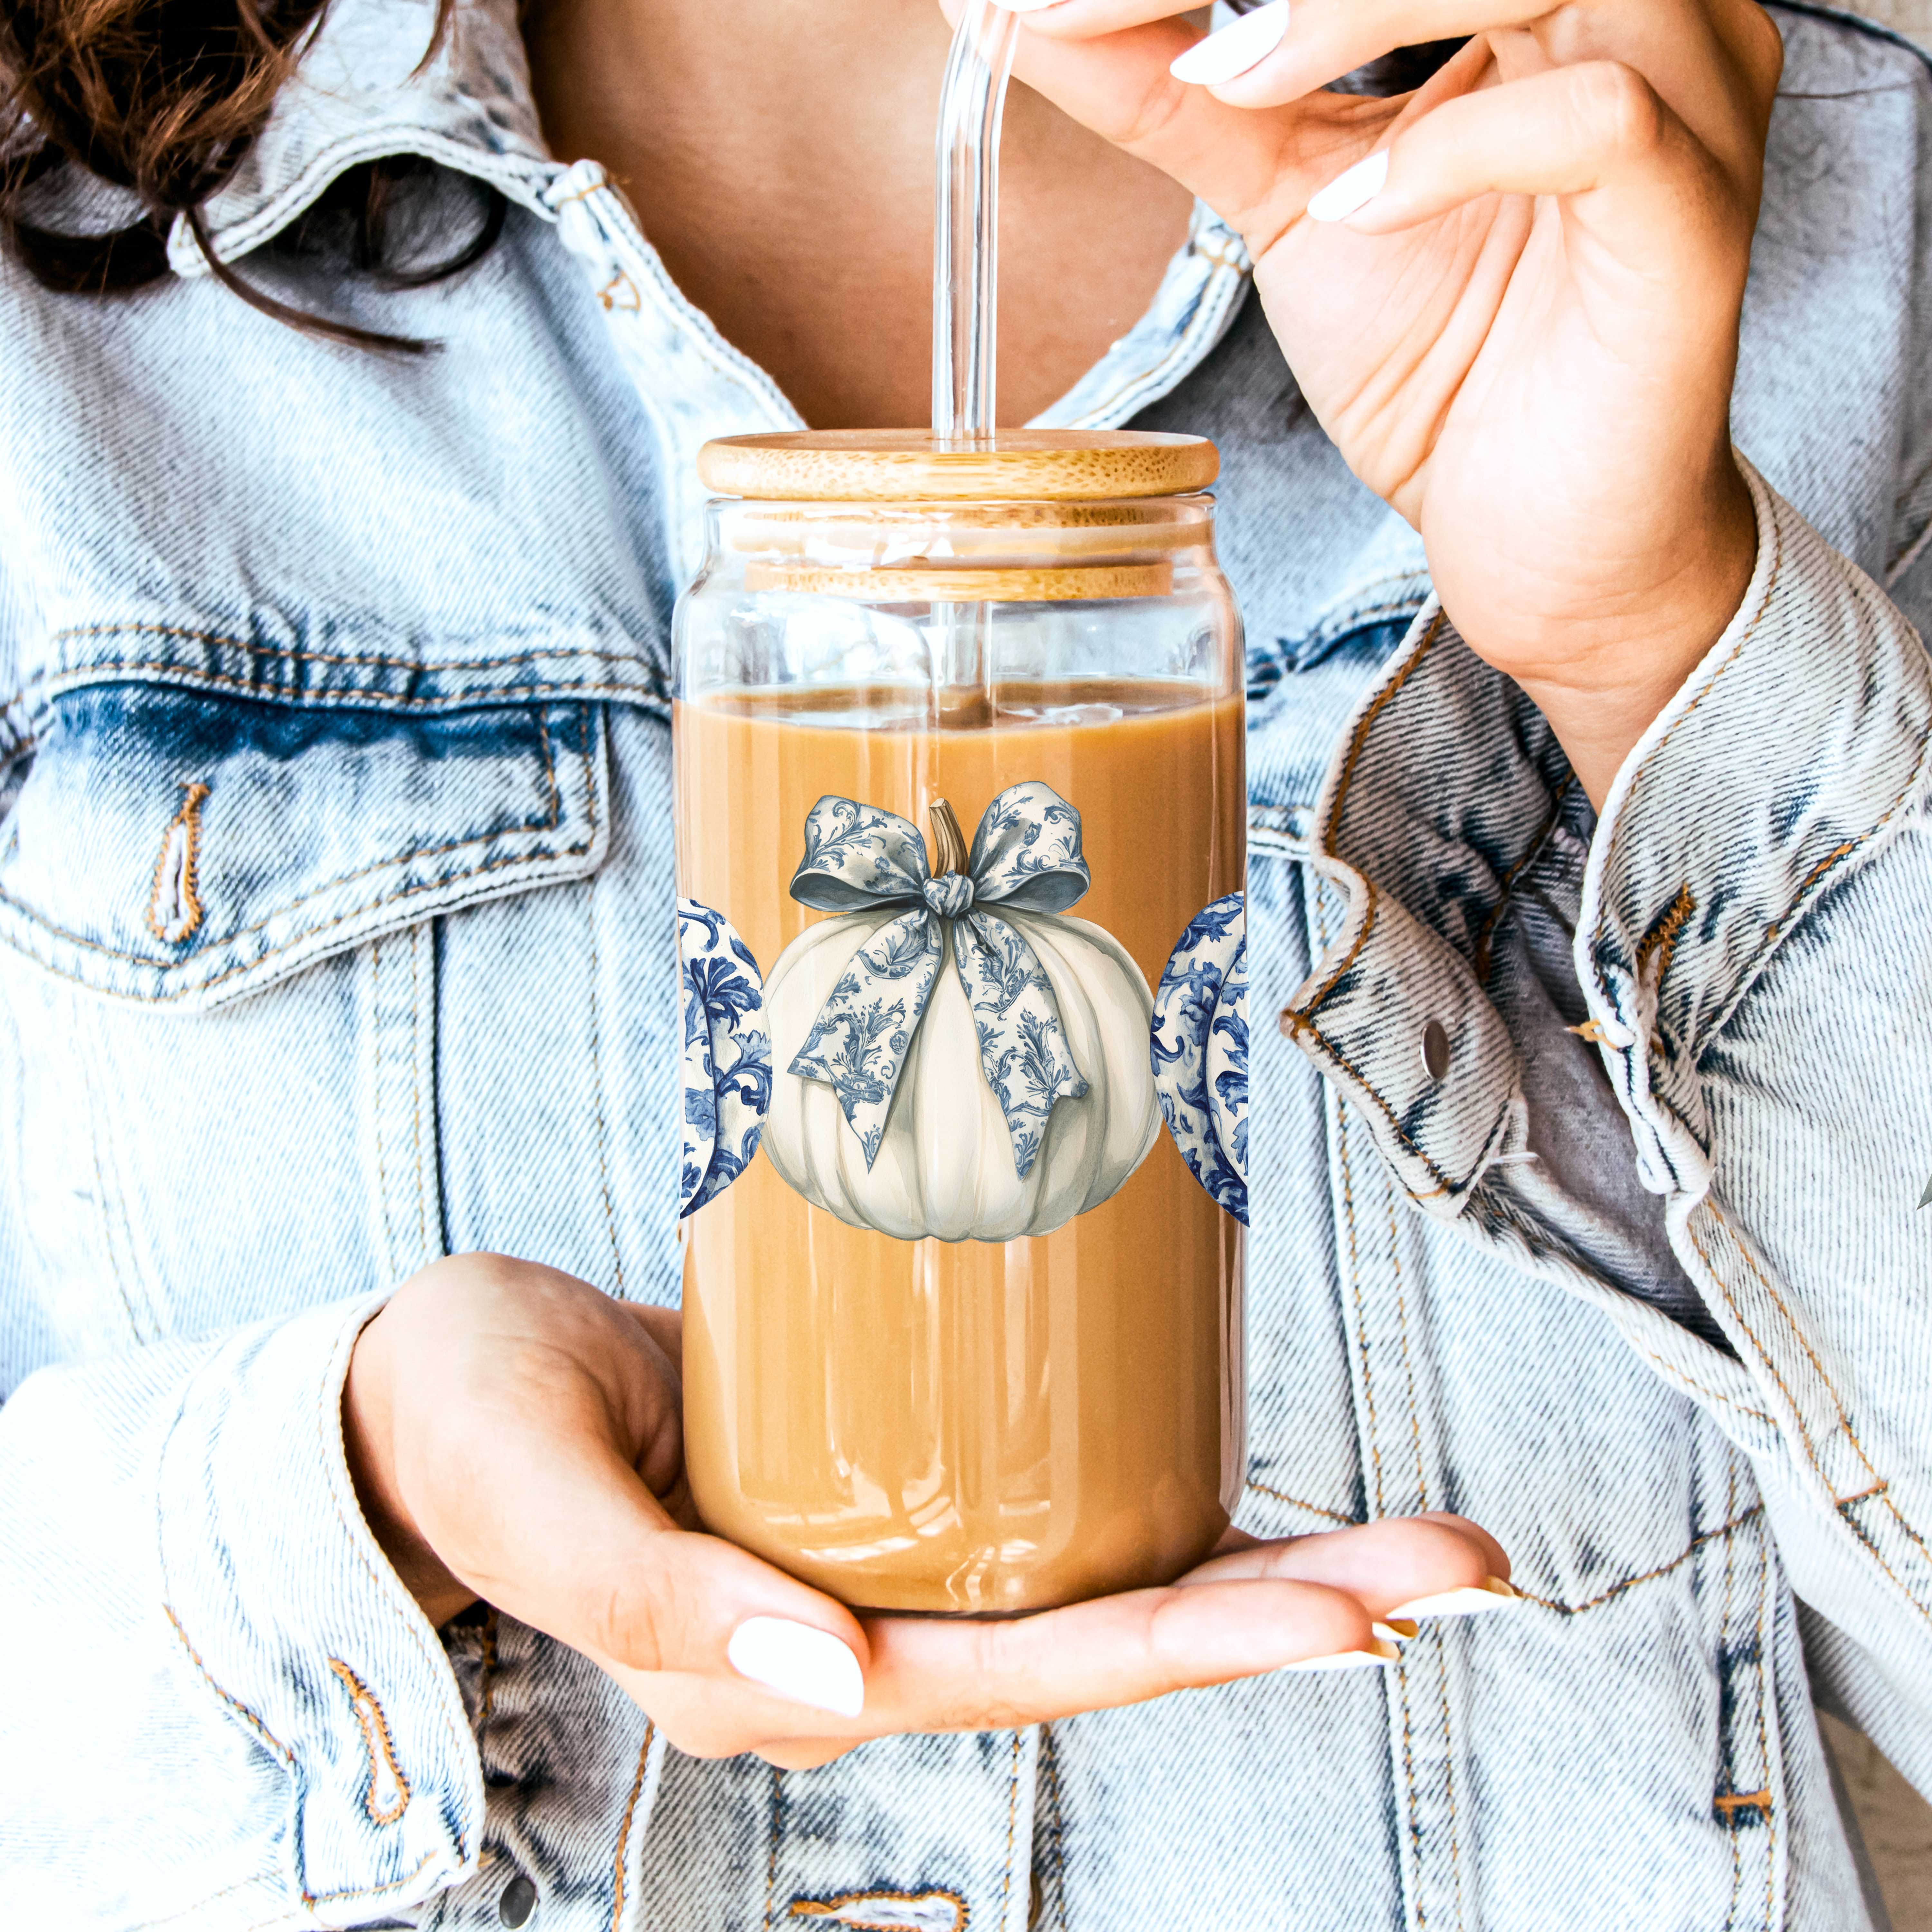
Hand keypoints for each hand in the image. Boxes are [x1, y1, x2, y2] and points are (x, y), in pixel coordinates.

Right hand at [344, 1254, 1512, 1767]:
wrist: (437, 1382)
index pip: (1026, 1673)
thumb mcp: (533, 1493)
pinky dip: (1168, 1506)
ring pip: (1102, 1584)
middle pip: (1106, 1639)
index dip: (1189, 1647)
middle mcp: (856, 1637)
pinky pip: (1050, 1519)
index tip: (1349, 1617)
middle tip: (1459, 1564)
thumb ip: (656, 1599)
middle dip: (1286, 1611)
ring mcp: (884, 1570)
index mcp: (781, 1669)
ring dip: (1265, 1565)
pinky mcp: (892, 1492)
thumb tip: (828, 1687)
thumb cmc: (467, 1425)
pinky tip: (1268, 1486)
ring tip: (1421, 1542)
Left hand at [974, 0, 1780, 802]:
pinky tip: (1361, 213)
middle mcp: (1636, 10)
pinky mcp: (1693, 215)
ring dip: (1350, 9)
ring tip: (1232, 88)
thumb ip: (1180, 100)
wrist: (1534, 533)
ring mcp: (1686, 100)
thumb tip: (1022, 16)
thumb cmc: (1442, 366)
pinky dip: (1455, 152)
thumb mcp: (1286, 202)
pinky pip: (1596, 123)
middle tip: (1108, 8)